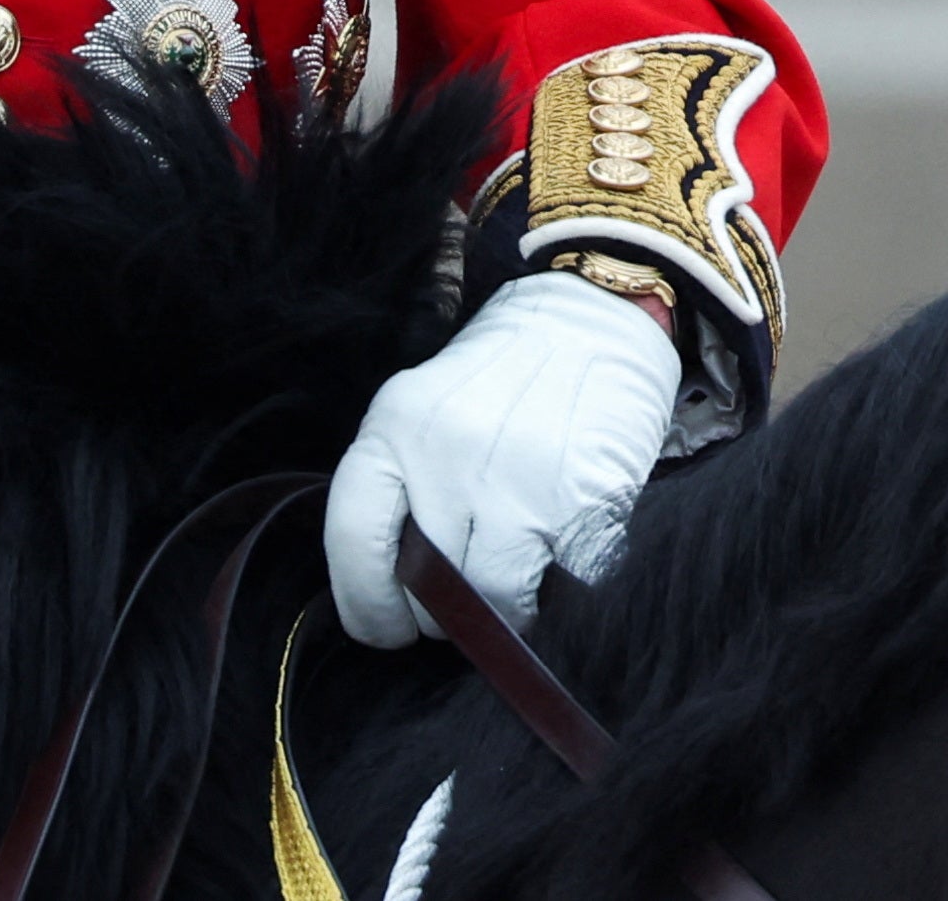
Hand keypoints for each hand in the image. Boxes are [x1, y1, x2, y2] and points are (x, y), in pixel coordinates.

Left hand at [321, 268, 679, 645]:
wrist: (594, 318)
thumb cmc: (501, 379)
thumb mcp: (424, 411)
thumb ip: (401, 486)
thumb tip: (392, 592)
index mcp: (394, 425)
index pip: (353, 539)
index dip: (366, 604)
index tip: (385, 629)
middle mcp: (448, 451)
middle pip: (426, 585)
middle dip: (440, 617)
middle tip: (457, 612)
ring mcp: (518, 477)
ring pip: (494, 601)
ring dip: (501, 616)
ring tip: (510, 592)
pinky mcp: (583, 499)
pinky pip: (562, 586)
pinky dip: (559, 591)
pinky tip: (557, 558)